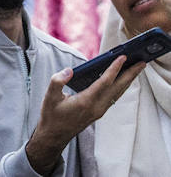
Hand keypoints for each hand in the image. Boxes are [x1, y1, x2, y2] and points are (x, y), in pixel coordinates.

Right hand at [25, 55, 144, 172]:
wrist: (55, 134)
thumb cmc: (52, 115)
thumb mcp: (50, 96)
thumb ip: (58, 81)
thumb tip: (69, 70)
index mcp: (86, 101)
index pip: (105, 82)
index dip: (114, 68)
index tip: (122, 57)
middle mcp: (97, 107)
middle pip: (118, 88)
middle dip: (131, 74)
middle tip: (142, 62)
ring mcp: (100, 110)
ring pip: (118, 93)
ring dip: (128, 80)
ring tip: (136, 69)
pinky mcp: (99, 111)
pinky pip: (113, 97)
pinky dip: (120, 87)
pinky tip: (122, 81)